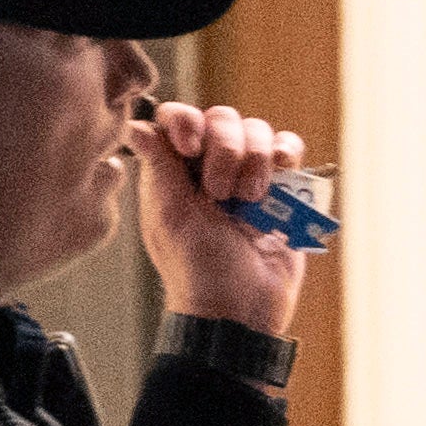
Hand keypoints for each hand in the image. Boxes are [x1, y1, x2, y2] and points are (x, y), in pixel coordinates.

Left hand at [128, 100, 312, 332]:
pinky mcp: (283, 190)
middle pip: (222, 119)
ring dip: (257, 159)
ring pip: (258, 131)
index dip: (187, 123)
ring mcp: (248, 176)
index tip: (190, 149)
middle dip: (226, 149)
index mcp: (175, 171)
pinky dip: (287, 156)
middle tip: (222, 194)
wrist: (241, 307)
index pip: (179, 118)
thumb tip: (136, 126)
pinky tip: (280, 177)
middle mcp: (210, 168)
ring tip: (252, 198)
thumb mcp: (170, 216)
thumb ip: (159, 167)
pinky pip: (289, 150)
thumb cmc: (197, 269)